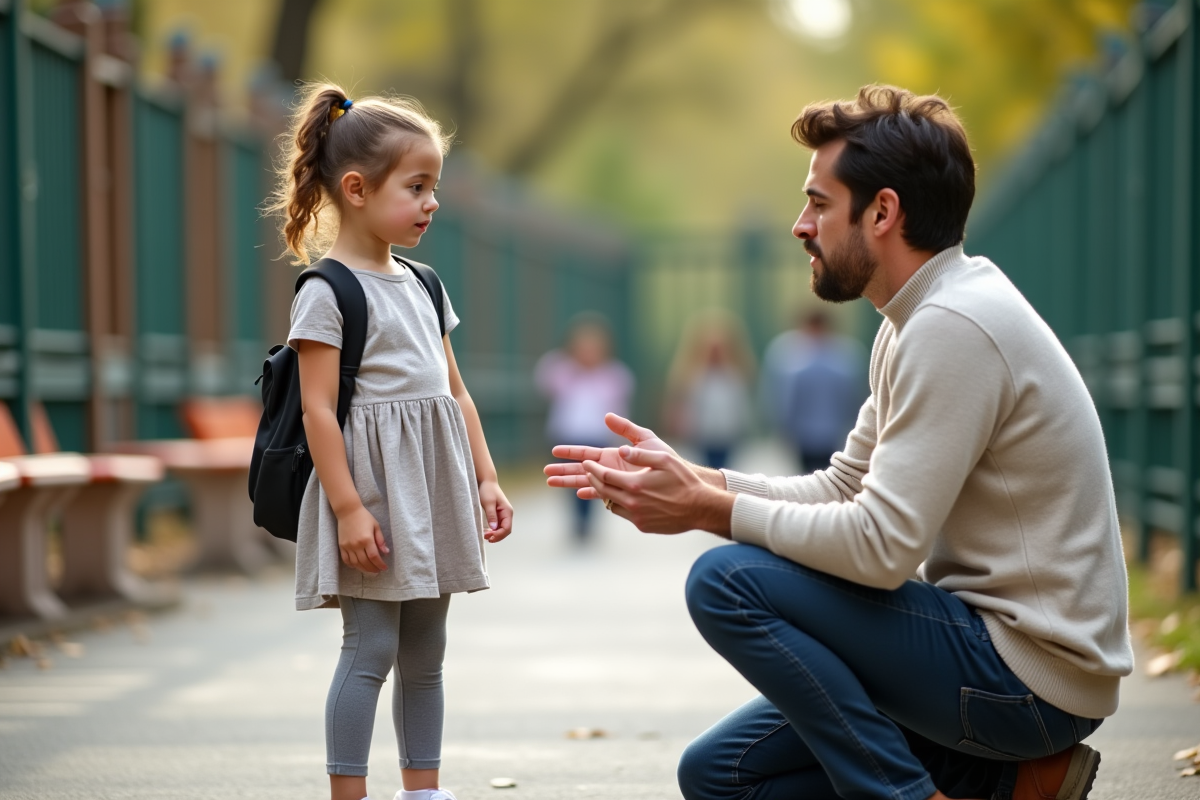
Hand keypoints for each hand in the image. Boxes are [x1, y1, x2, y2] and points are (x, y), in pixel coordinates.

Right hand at [336, 505, 388, 573]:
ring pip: (356, 563)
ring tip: (370, 570)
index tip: (384, 568)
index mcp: (367, 539)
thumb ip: (381, 540)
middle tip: (378, 571)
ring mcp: (348, 546)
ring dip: (363, 569)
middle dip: (373, 569)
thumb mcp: (376, 526)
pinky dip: (352, 565)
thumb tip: (386, 552)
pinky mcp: (341, 546)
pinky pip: (346, 560)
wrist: (348, 511)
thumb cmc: (364, 517)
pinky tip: (358, 566)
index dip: (380, 564)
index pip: (374, 557)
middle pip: (365, 562)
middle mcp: (356, 544)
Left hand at [479, 479, 513, 542]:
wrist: (486, 482)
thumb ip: (491, 515)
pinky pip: (497, 526)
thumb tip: (494, 528)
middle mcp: (507, 514)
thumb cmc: (488, 490)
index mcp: (507, 511)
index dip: (499, 535)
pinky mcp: (497, 515)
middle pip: (505, 531)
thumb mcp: (488, 502)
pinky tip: (485, 532)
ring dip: (494, 534)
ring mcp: (502, 515)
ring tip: (484, 536)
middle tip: (485, 538)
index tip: (489, 537)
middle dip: (496, 536)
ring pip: (501, 529)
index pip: (507, 528)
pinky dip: (492, 531)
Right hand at [544, 413, 677, 498]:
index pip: (586, 453)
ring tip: (551, 484)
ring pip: (587, 482)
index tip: (554, 451)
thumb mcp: (646, 440)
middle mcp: (611, 468)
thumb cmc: (667, 460)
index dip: (570, 452)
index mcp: (613, 455)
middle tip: (545, 473)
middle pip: (582, 469)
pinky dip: (591, 493)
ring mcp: (616, 482)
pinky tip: (579, 494)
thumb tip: (606, 416)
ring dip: (570, 483)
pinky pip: (602, 495)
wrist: (682, 481)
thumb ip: (627, 429)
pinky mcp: (622, 495)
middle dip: (563, 470)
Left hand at [582, 445, 734, 535]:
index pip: (604, 476)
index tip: (586, 463)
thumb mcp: (664, 460)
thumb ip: (640, 455)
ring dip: (605, 493)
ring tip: (604, 484)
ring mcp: (636, 516)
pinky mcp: (642, 525)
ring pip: (611, 504)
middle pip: (603, 491)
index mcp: (634, 485)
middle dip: (593, 479)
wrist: (700, 508)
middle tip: (588, 472)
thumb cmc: (684, 480)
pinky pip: (624, 514)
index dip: (592, 469)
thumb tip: (621, 450)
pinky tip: (623, 497)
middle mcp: (632, 503)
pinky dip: (619, 504)